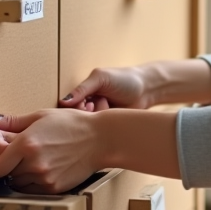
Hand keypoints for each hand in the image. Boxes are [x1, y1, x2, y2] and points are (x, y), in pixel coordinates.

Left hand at [0, 109, 105, 193]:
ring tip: (36, 157)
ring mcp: (43, 178)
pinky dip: (33, 181)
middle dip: (8, 162)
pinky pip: (32, 189)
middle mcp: (32, 164)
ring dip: (20, 172)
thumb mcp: (41, 116)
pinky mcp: (53, 188)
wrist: (101, 139)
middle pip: (4, 173)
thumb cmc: (72, 124)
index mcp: (26, 144)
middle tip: (19, 150)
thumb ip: (13, 122)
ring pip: (17, 182)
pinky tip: (46, 166)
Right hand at [60, 59, 210, 111]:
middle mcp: (88, 104)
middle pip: (77, 116)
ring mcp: (98, 116)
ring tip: (106, 107)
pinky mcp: (108, 126)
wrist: (147, 89)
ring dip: (97, 116)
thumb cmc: (124, 79)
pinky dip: (104, 124)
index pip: (68, 105)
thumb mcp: (101, 78)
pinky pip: (99, 131)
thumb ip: (82, 88)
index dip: (74, 107)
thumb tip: (62, 102)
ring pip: (88, 124)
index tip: (85, 105)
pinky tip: (113, 115)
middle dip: (86, 112)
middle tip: (94, 107)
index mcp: (84, 92)